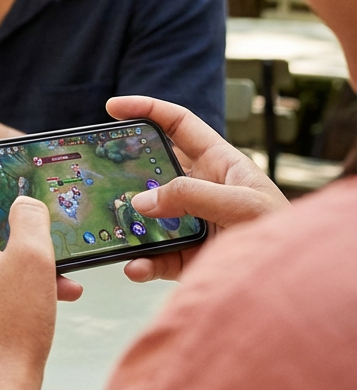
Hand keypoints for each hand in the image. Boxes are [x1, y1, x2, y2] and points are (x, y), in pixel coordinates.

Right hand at [106, 96, 288, 282]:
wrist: (292, 282)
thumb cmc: (283, 234)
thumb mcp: (243, 205)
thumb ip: (192, 196)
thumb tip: (142, 201)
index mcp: (220, 163)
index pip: (179, 125)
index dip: (148, 111)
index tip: (114, 107)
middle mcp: (201, 190)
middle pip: (152, 170)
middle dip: (124, 171)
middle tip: (98, 172)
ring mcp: (191, 223)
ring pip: (148, 216)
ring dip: (129, 224)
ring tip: (113, 228)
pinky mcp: (187, 256)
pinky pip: (155, 256)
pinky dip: (142, 263)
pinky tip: (136, 267)